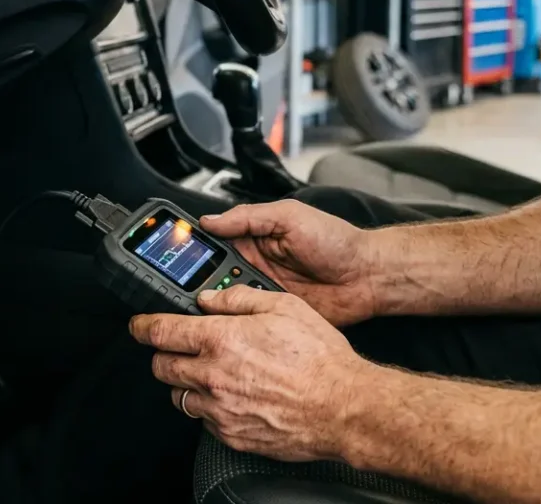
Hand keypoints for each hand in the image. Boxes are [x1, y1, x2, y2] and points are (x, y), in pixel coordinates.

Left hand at [129, 286, 372, 461]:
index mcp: (222, 340)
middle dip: (162, 355)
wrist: (343, 407)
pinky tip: (231, 397)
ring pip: (179, 397)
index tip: (138, 326)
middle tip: (175, 349)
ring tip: (208, 374)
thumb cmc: (320, 359)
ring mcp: (221, 410)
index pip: (161, 332)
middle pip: (161, 367)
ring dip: (186, 383)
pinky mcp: (232, 435)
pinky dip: (210, 408)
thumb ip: (240, 299)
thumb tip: (211, 298)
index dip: (142, 326)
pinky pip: (204, 422)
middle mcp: (214, 377)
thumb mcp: (284, 307)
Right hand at [201, 200, 378, 325]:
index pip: (214, 243)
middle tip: (184, 288)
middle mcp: (254, 265)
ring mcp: (263, 292)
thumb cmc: (336, 241)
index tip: (172, 257)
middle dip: (198, 281)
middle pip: (213, 275)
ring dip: (215, 302)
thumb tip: (210, 219)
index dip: (193, 250)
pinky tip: (224, 323)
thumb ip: (248, 217)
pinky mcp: (273, 315)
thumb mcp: (289, 217)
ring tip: (203, 304)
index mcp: (254, 238)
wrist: (367, 276)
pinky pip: (247, 320)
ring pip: (226, 300)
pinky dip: (235, 322)